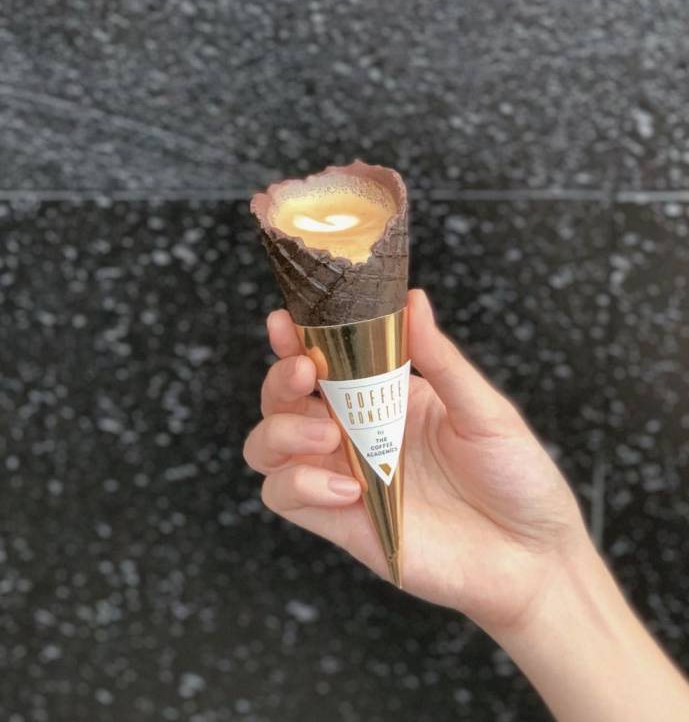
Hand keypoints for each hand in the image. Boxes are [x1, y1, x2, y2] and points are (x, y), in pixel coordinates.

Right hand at [244, 289, 589, 632]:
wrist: (534, 558)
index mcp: (387, 398)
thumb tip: (414, 300)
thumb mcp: (484, 410)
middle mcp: (357, 433)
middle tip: (306, 374)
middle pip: (284, 400)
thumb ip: (441, 360)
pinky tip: (348, 488)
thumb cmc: (518, 477)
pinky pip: (285, 497)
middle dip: (280, 381)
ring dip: (282, 432)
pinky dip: (300, 485)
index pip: (325, 360)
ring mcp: (345, 476)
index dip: (295, 340)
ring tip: (330, 437)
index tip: (284, 322)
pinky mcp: (342, 522)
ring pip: (269, 447)